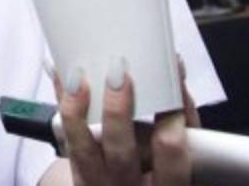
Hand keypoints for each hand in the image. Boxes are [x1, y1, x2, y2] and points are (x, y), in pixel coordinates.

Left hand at [56, 60, 195, 185]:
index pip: (170, 154)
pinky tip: (61, 79)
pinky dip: (62, 108)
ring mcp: (97, 184)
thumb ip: (185, 121)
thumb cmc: (163, 172)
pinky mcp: (76, 175)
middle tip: (117, 74)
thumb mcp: (187, 155)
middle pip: (120, 154)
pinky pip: (64, 141)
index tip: (170, 83)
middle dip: (117, 112)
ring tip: (76, 77)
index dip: (171, 120)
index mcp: (165, 185)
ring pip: (82, 151)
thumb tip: (178, 78)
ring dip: (76, 111)